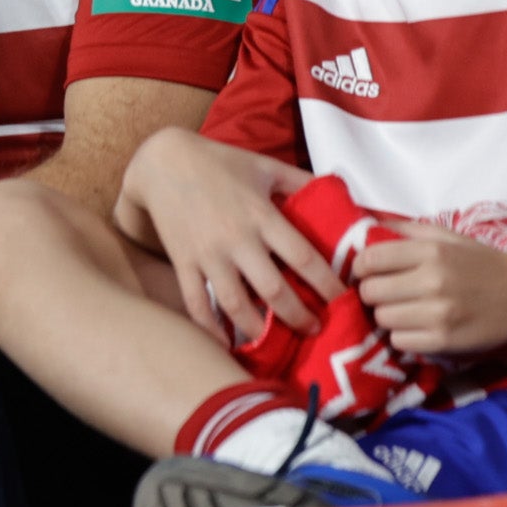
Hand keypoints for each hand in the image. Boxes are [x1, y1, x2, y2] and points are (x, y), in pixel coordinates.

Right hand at [118, 131, 336, 349]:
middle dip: (298, 316)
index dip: (326, 284)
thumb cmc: (220, 162)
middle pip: (274, 290)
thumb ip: (300, 181)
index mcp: (262, 215)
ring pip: (236, 305)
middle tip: (314, 329)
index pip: (303, 258)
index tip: (341, 300)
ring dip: (257, 329)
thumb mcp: (265, 165)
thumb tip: (337, 191)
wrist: (164, 161)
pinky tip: (225, 344)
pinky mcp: (184, 263)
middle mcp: (237, 239)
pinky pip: (197, 304)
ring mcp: (208, 254)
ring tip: (273, 340)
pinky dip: (210, 329)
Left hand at [353, 220, 506, 358]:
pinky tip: (418, 326)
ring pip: (383, 319)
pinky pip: (399, 341)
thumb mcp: (448, 236)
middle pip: (371, 292)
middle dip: (374, 292)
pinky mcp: (444, 342)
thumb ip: (408, 230)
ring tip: (405, 309)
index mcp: (431, 250)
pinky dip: (403, 335)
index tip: (367, 270)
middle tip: (388, 292)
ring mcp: (438, 314)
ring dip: (388, 315)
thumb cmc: (483, 263)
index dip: (361, 266)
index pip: (371, 258)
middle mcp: (432, 281)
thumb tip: (367, 228)